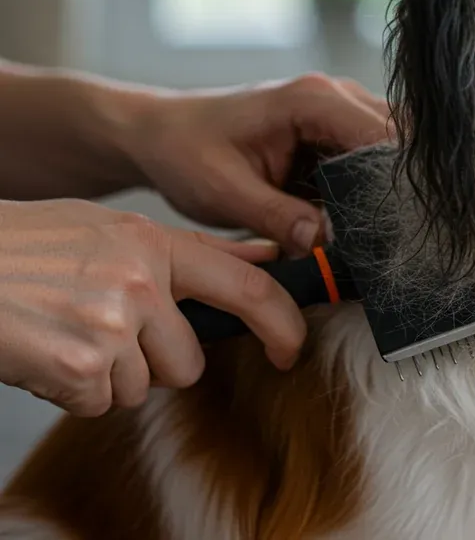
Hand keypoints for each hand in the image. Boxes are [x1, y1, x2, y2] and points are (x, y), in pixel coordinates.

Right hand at [0, 199, 305, 416]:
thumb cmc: (25, 246)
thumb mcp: (111, 229)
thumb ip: (192, 249)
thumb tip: (265, 255)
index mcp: (153, 243)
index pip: (247, 286)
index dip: (282, 323)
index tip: (290, 350)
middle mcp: (142, 281)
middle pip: (188, 362)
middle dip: (151, 363)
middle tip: (100, 332)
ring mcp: (112, 324)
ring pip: (141, 387)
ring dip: (105, 377)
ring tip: (63, 333)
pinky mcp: (81, 366)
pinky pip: (97, 403)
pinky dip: (69, 391)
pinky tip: (42, 352)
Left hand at [124, 73, 390, 255]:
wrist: (160, 135)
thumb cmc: (185, 153)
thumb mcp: (225, 193)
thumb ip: (279, 216)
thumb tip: (328, 243)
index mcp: (313, 99)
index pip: (384, 137)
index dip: (398, 184)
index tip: (400, 230)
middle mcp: (336, 95)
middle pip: (402, 140)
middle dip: (402, 189)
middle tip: (398, 239)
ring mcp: (341, 111)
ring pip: (395, 149)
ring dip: (391, 189)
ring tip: (384, 234)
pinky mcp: (337, 133)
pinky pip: (374, 159)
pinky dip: (376, 190)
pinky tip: (367, 223)